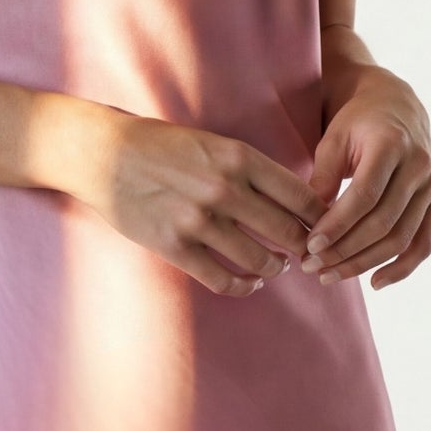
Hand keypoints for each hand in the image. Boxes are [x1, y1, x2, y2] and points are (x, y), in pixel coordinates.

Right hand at [84, 113, 332, 297]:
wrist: (106, 153)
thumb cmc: (163, 144)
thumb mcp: (213, 143)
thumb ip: (248, 168)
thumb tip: (289, 197)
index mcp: (237, 156)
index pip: (298, 193)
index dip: (319, 215)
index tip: (324, 224)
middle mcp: (224, 188)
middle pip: (285, 230)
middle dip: (303, 246)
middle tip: (308, 252)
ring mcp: (199, 220)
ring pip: (258, 259)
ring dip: (274, 267)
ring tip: (277, 266)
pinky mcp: (175, 246)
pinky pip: (222, 279)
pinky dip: (243, 286)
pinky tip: (250, 283)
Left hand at [301, 69, 430, 290]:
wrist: (395, 105)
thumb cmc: (357, 122)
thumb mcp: (333, 138)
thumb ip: (323, 177)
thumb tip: (310, 226)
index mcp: (391, 143)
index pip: (364, 195)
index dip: (338, 225)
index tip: (310, 246)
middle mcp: (418, 165)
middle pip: (383, 222)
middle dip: (345, 250)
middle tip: (312, 267)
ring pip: (401, 238)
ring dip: (365, 263)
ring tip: (331, 276)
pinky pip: (423, 243)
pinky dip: (402, 268)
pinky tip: (375, 283)